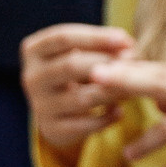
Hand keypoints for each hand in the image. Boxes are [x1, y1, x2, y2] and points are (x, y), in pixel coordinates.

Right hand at [22, 21, 135, 157]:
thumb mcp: (82, 53)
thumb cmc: (76, 72)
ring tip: (132, 88)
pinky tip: (119, 112)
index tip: (125, 38)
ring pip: (81, 98)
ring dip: (112, 92)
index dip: (96, 37)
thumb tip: (130, 47)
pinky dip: (106, 118)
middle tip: (133, 63)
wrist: (58, 112)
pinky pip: (85, 125)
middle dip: (106, 63)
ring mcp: (39, 105)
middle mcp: (31, 77)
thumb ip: (102, 46)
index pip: (63, 37)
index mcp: (33, 50)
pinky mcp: (52, 129)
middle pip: (70, 65)